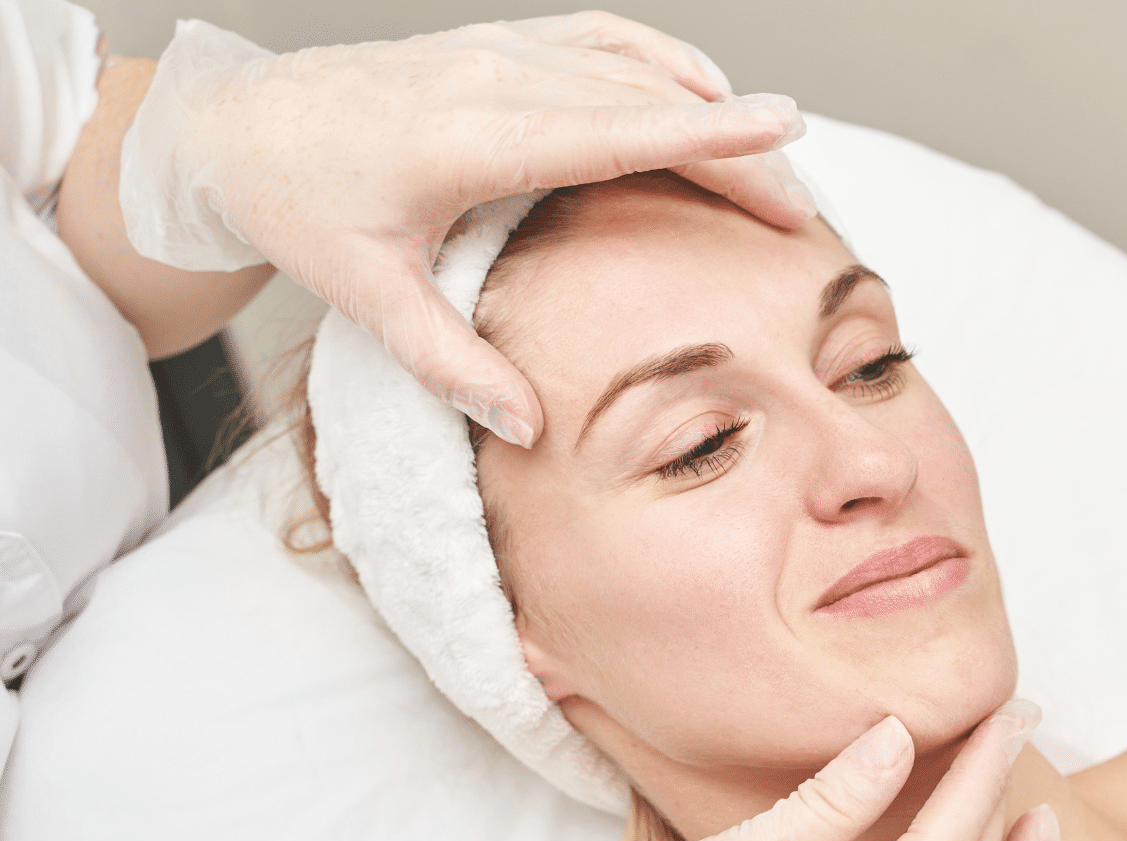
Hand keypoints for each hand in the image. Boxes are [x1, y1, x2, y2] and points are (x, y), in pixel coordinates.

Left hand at [118, 12, 814, 446]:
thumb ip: (450, 363)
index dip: (707, 130)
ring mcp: (497, 49)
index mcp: (466, 139)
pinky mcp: (499, 43)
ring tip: (773, 166)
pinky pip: (604, 38)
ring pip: (634, 65)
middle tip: (800, 211)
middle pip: (646, 103)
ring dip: (710, 109)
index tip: (784, 126)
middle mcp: (490, 78)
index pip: (614, 129)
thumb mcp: (365, 296)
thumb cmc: (298, 207)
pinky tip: (702, 94)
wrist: (236, 125)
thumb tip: (527, 426)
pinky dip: (665, 62)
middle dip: (735, 150)